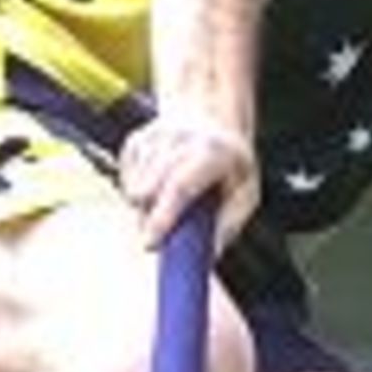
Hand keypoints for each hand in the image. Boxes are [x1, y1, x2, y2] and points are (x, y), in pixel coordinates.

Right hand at [119, 108, 258, 249]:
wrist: (211, 116)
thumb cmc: (230, 163)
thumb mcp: (247, 191)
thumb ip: (229, 223)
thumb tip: (208, 256)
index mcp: (213, 153)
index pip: (179, 186)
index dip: (163, 217)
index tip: (149, 245)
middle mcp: (181, 139)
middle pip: (148, 188)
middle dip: (149, 218)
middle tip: (160, 234)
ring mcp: (154, 137)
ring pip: (133, 187)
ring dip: (146, 206)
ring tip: (169, 201)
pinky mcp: (135, 140)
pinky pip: (125, 179)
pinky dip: (137, 191)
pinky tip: (158, 184)